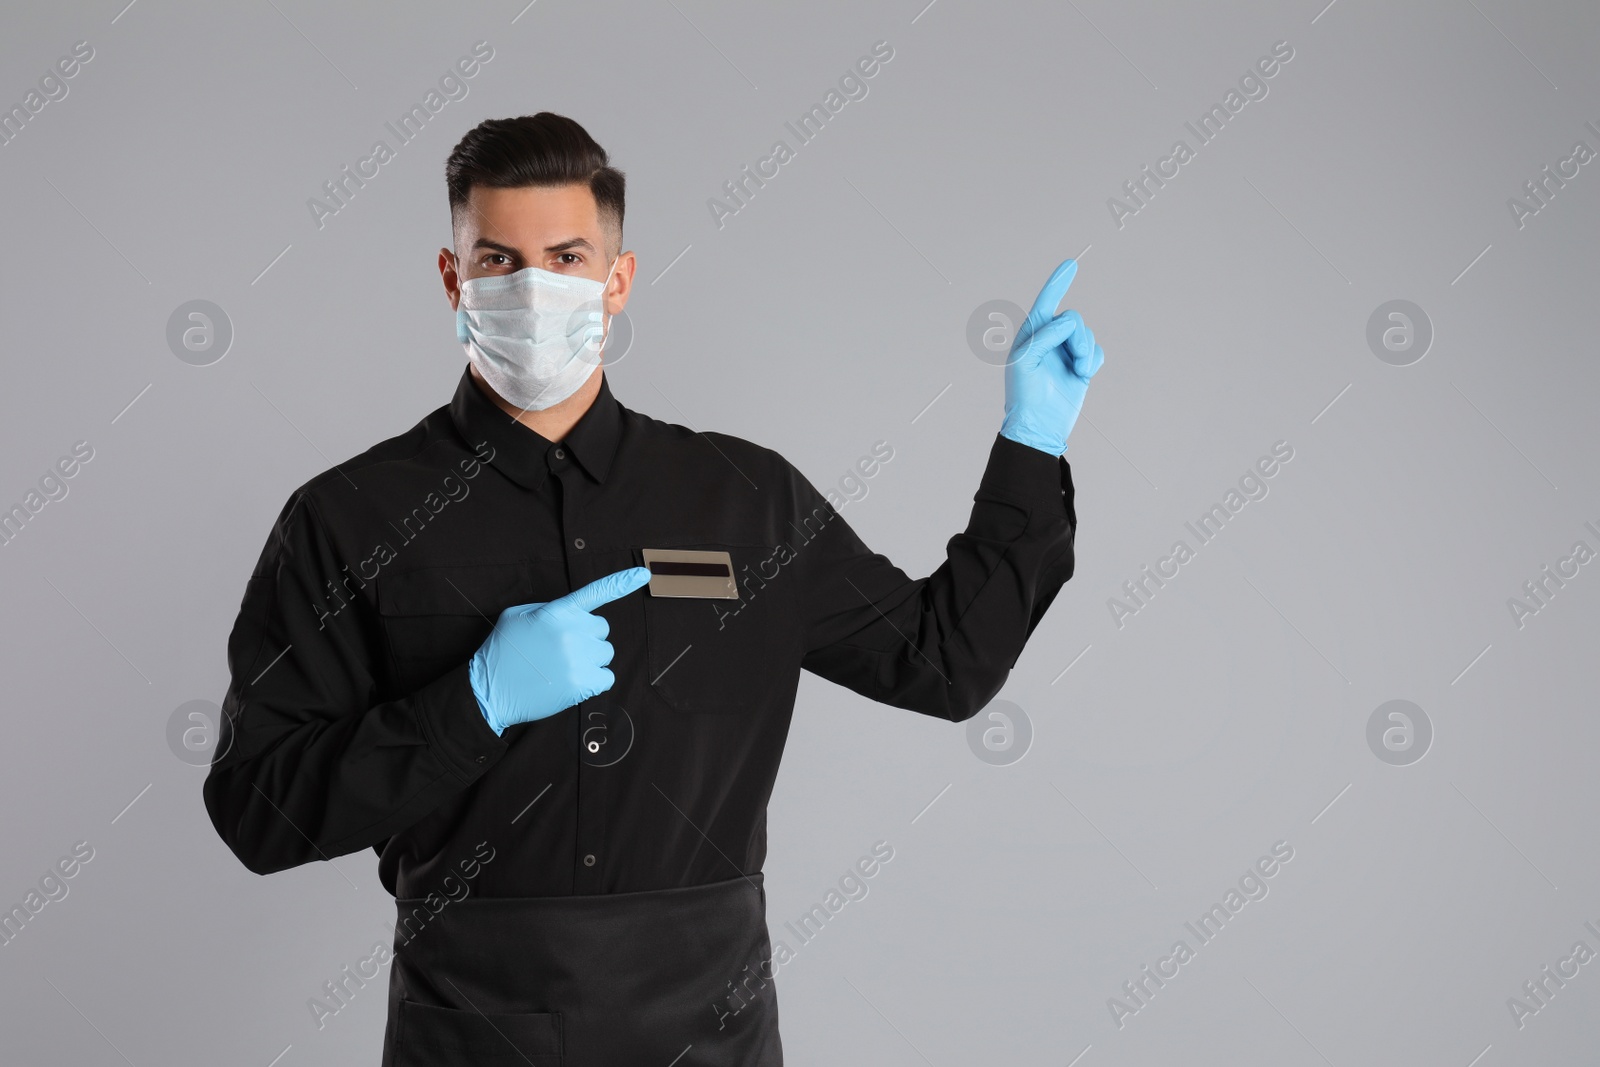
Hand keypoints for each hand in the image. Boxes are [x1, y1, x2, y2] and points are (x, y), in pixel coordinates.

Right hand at [469, 566, 651, 734]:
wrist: (489, 691)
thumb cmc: (502, 652)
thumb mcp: (517, 616)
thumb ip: (549, 610)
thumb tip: (572, 615)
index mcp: (556, 611)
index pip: (595, 592)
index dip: (621, 582)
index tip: (643, 575)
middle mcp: (572, 632)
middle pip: (602, 630)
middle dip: (588, 637)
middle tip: (562, 650)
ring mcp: (579, 659)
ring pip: (606, 654)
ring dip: (591, 659)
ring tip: (562, 667)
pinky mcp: (582, 684)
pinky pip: (607, 677)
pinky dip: (594, 680)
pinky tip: (571, 682)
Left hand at [999, 258, 1104, 455]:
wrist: (1040, 425)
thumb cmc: (1025, 395)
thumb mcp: (1026, 361)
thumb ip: (1045, 336)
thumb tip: (1068, 321)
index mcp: (1031, 335)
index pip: (1044, 303)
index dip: (1057, 283)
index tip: (1070, 264)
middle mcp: (1049, 340)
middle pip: (1073, 319)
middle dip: (1077, 338)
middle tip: (1074, 360)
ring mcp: (1065, 353)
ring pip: (1086, 335)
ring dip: (1085, 352)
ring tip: (1077, 372)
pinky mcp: (1080, 366)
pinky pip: (1096, 351)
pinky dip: (1092, 361)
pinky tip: (1082, 375)